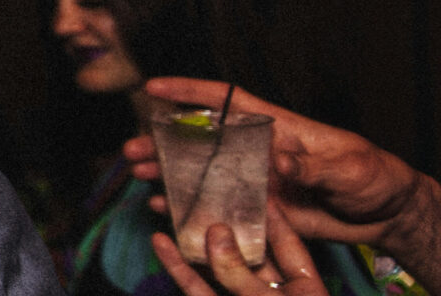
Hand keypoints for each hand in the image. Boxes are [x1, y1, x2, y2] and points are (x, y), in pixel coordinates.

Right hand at [126, 77, 440, 285]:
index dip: (191, 92)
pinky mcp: (259, 212)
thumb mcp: (348, 165)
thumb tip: (279, 160)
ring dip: (168, 174)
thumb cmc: (373, 177)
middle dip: (164, 142)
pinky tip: (166, 209)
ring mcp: (255, 182)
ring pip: (202, 175)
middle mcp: (258, 152)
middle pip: (202, 141)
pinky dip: (190, 210)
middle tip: (133, 149)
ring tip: (139, 176)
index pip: (228, 102)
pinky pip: (217, 209)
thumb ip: (312, 163)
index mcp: (277, 128)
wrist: (386, 215)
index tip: (154, 87)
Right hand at [152, 202, 325, 295]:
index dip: (271, 213)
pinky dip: (179, 268)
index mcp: (305, 289)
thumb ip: (239, 274)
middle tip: (205, 192)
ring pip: (216, 268)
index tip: (253, 184)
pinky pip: (196, 289)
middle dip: (225, 223)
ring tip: (173, 210)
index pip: (287, 243)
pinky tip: (162, 244)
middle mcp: (272, 294)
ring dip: (194, 241)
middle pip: (248, 251)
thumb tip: (215, 232)